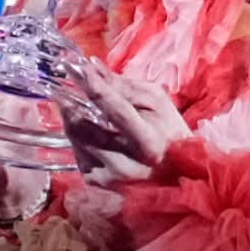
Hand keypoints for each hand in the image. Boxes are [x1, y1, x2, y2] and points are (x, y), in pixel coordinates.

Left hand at [64, 61, 189, 187]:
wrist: (177, 177)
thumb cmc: (169, 134)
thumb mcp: (158, 104)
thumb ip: (126, 86)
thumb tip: (93, 67)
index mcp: (148, 142)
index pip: (115, 108)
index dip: (95, 86)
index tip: (80, 68)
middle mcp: (126, 163)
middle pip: (85, 125)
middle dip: (74, 103)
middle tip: (73, 89)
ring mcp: (109, 176)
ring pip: (76, 138)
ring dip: (75, 119)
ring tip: (85, 110)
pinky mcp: (96, 183)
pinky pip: (77, 152)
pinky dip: (80, 138)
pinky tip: (94, 134)